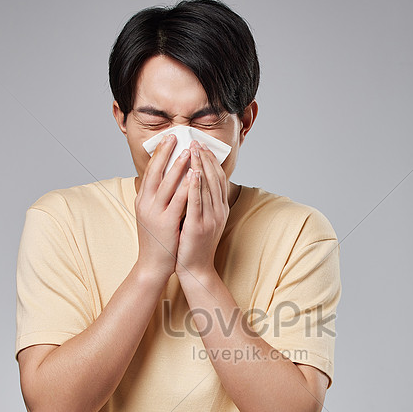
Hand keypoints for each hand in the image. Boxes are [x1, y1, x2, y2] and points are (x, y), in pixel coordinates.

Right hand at [133, 134, 190, 279]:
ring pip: (167, 184)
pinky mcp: (166, 224)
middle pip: (155, 172)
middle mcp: (145, 204)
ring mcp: (155, 213)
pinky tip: (195, 176)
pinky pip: (179, 201)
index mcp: (142, 200)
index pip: (150, 171)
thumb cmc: (157, 239)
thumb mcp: (152, 214)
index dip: (159, 154)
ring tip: (188, 151)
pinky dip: (186, 187)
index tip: (169, 138)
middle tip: (176, 136)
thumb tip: (167, 178)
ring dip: (178, 166)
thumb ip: (157, 197)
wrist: (152, 265)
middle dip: (167, 153)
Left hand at [175, 141, 230, 281]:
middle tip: (197, 141)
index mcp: (220, 209)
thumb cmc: (194, 245)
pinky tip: (192, 173)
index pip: (218, 179)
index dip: (211, 161)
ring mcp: (210, 219)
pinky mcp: (199, 227)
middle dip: (205, 158)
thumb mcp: (202, 219)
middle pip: (214, 179)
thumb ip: (201, 202)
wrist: (196, 269)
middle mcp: (219, 211)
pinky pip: (197, 202)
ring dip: (201, 166)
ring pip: (207, 187)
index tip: (202, 146)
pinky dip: (196, 186)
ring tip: (193, 150)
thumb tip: (194, 182)